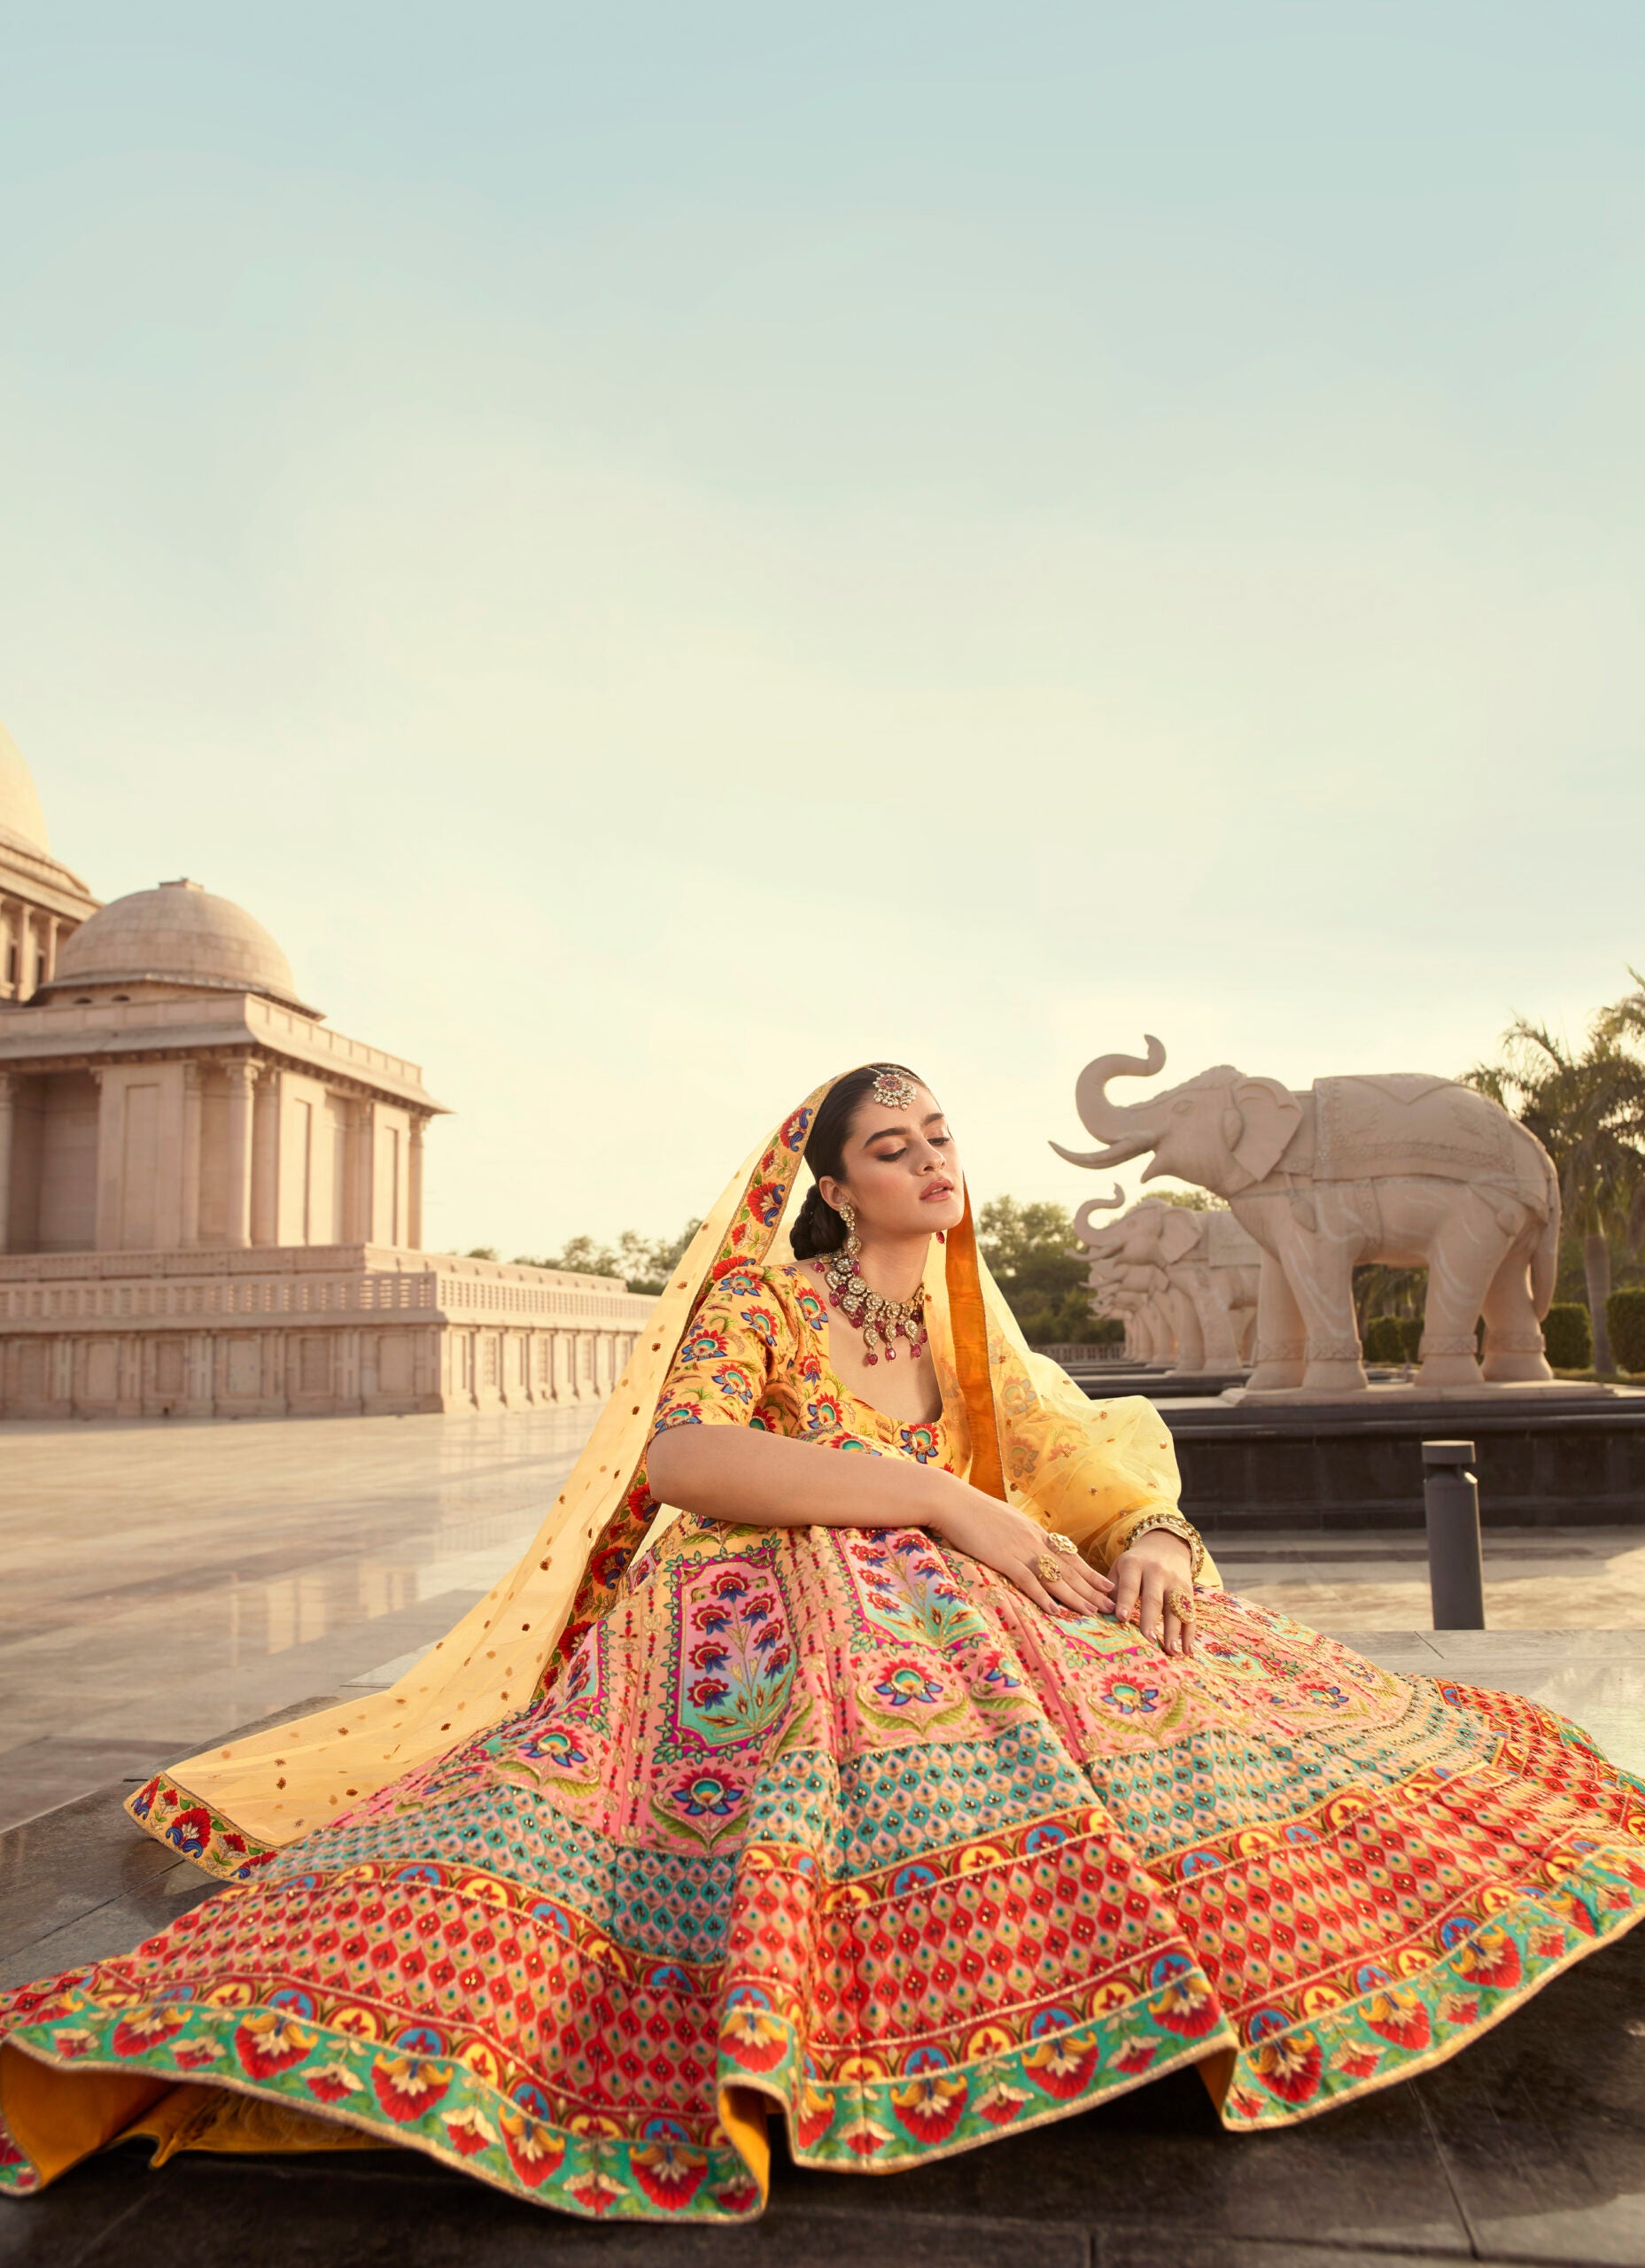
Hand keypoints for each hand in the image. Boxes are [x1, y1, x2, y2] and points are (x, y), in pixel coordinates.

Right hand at [930, 1484, 1115, 1617]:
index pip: (1068, 1555)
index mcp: (1034, 1530)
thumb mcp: (1003, 1519)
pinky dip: (1044, 1597)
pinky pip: (1029, 1580)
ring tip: (1093, 1611)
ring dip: (1075, 1597)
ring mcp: (1020, 1548)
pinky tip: (1056, 1610)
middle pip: (1068, 1568)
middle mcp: (1033, 1539)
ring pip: (1055, 1577)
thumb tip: (1024, 1543)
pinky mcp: (1003, 1557)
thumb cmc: (971, 1509)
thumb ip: (1017, 1533)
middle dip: (1091, 1588)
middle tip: (1110, 1604)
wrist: (951, 1500)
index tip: (1106, 1584)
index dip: (1089, 1572)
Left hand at [1110, 1533, 1196, 1656]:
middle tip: (1147, 1640)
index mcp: (1134, 1565)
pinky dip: (1190, 1633)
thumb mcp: (1120, 1568)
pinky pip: (1190, 1613)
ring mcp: (1175, 1581)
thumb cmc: (1134, 1565)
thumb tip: (1102, 1616)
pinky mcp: (1189, 1591)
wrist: (1164, 1545)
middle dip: (1150, 1620)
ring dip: (1174, 1631)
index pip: (1130, 1585)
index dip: (1126, 1601)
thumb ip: (1112, 1590)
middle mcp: (1157, 1572)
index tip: (1121, 1617)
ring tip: (1171, 1650)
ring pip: (1175, 1608)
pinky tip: (1188, 1650)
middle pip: (1153, 1598)